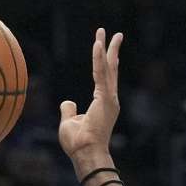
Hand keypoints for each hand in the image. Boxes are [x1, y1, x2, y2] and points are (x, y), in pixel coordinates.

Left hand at [59, 29, 122, 172]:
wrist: (86, 153)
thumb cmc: (78, 143)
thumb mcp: (69, 122)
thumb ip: (69, 109)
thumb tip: (68, 101)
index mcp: (103, 103)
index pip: (104, 77)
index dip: (104, 61)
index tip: (103, 47)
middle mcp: (110, 99)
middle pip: (112, 69)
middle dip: (113, 50)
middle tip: (116, 34)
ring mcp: (109, 99)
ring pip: (108, 68)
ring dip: (106, 49)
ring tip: (104, 32)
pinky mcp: (105, 99)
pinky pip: (100, 74)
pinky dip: (98, 59)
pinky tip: (97, 45)